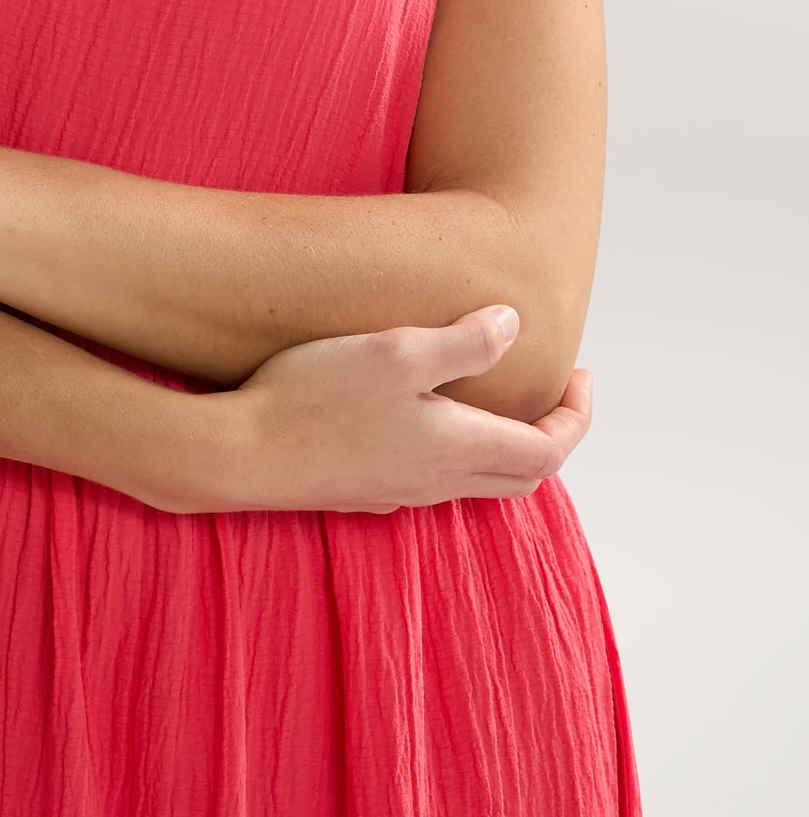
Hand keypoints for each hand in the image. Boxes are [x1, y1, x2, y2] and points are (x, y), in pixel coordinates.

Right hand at [153, 306, 592, 514]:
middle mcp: (434, 480)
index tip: (581, 376)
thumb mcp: (395, 352)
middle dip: (551, 435)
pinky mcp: (359, 491)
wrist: (234, 455)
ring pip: (475, 481)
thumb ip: (463, 342)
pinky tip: (424, 420)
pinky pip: (431, 481)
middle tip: (556, 392)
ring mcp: (394, 491)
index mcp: (456, 446)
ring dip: (503, 445)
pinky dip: (455, 453)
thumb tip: (515, 325)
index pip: (547, 450)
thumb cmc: (313, 397)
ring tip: (497, 399)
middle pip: (520, 476)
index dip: (576, 416)